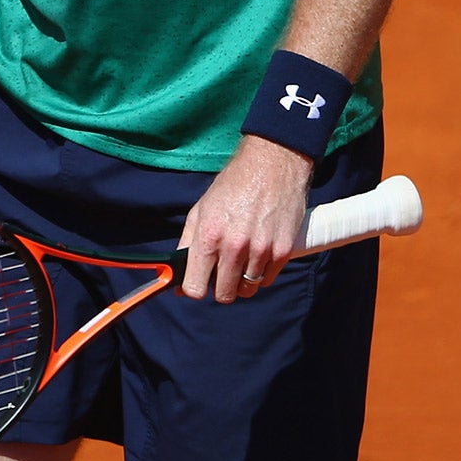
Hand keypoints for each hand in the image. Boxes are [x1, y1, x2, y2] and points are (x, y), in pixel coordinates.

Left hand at [177, 135, 315, 301]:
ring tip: (240, 259)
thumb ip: (187, 244)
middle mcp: (235, 247)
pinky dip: (260, 273)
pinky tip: (257, 253)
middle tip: (221, 271)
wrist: (272, 165)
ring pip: (247, 290)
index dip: (194, 289)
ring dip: (241, 281)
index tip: (197, 283)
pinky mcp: (283, 251)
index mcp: (209, 236)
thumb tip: (177, 276)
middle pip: (224, 294)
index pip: (195, 287)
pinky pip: (267, 279)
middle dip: (219, 287)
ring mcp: (261, 251)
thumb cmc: (232, 186)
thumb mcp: (200, 210)